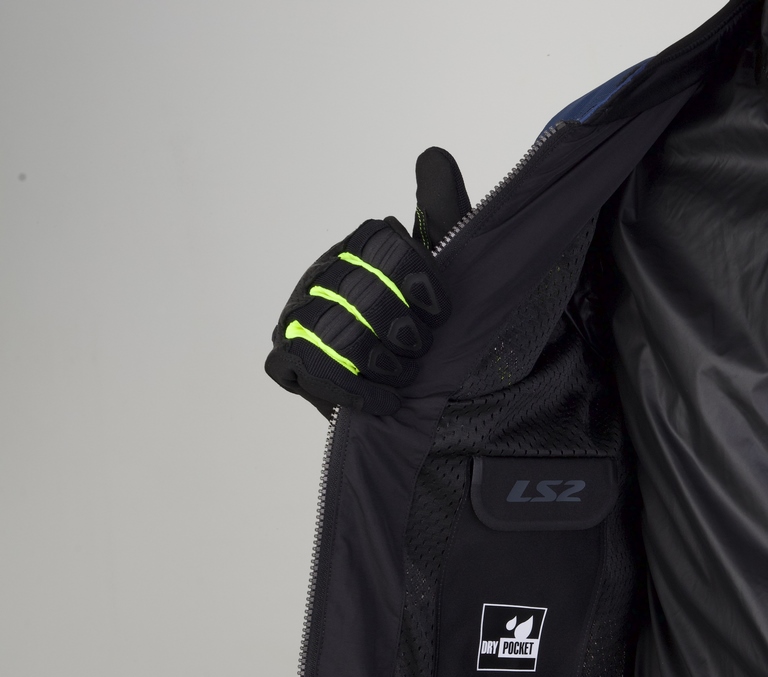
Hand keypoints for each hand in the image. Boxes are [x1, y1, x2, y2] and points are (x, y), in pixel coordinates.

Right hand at [264, 148, 469, 415]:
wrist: (426, 385)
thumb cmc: (431, 320)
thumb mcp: (449, 265)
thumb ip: (443, 211)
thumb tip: (433, 154)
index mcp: (358, 249)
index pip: (376, 244)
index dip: (412, 275)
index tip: (442, 311)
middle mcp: (322, 276)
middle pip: (353, 289)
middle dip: (396, 324)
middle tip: (420, 347)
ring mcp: (297, 317)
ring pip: (328, 330)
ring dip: (376, 358)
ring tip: (405, 374)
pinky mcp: (287, 360)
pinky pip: (302, 366)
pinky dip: (348, 388)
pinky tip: (384, 399)